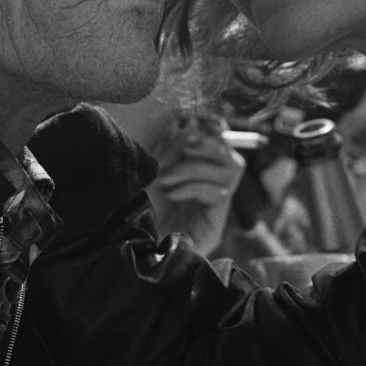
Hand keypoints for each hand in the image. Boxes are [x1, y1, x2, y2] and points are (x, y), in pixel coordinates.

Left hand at [149, 119, 245, 254]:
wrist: (133, 248)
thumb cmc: (137, 209)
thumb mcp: (152, 170)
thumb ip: (171, 149)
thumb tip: (187, 122)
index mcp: (198, 174)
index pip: (220, 145)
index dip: (216, 129)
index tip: (202, 116)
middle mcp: (213, 190)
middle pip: (232, 156)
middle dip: (209, 145)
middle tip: (185, 145)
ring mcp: (216, 208)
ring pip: (231, 169)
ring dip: (197, 167)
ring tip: (169, 177)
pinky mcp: (217, 224)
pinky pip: (219, 192)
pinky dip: (194, 186)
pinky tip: (173, 193)